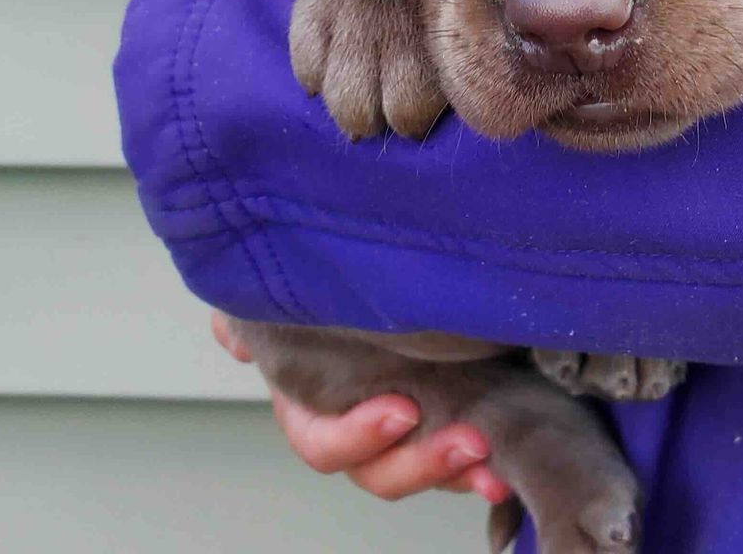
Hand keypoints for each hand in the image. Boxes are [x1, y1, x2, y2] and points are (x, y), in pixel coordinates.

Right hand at [212, 313, 511, 503]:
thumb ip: (256, 313)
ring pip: (424, 469)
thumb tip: (232, 335)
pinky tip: (510, 465)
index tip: (400, 411)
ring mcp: (407, 429)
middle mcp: (359, 426)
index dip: (356, 437)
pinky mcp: (450, 416)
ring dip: (459, 472)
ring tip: (494, 462)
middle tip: (467, 440)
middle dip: (421, 464)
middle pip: (380, 471)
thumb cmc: (331, 284)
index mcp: (312, 403)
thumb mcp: (290, 291)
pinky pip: (464, 458)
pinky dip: (485, 465)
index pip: (322, 441)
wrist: (401, 268)